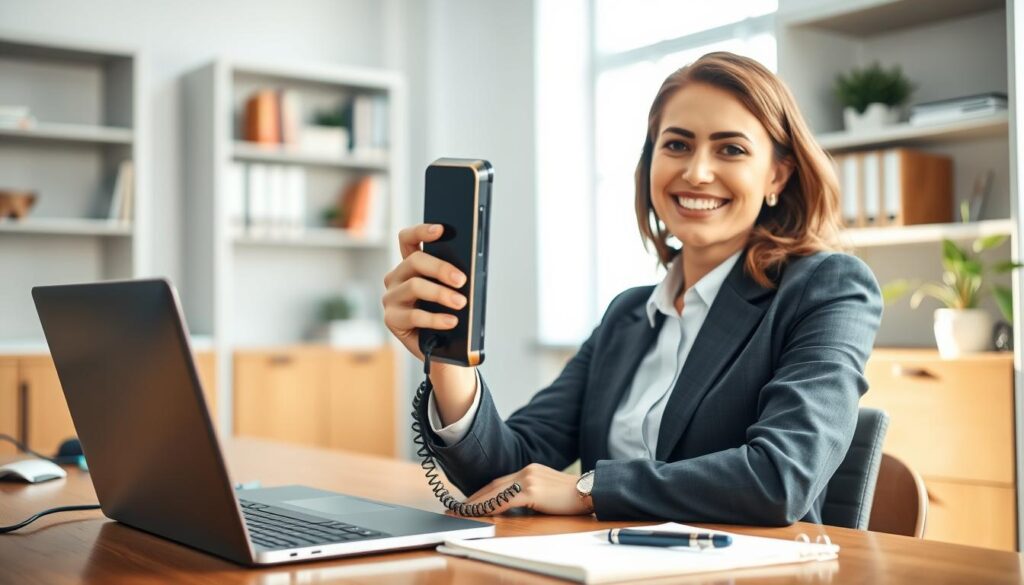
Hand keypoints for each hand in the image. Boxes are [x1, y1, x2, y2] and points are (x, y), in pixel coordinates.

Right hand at [382, 223, 467, 360]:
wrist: (442, 349)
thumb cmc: (448, 314)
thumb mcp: (451, 292)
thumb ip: (452, 278)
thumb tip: (465, 270)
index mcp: (411, 266)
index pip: (408, 240)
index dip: (422, 231)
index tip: (441, 229)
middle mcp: (396, 277)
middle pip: (415, 261)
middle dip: (441, 268)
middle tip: (461, 280)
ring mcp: (391, 298)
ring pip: (415, 286)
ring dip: (441, 294)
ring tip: (461, 303)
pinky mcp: (391, 319)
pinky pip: (414, 315)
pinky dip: (436, 318)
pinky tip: (451, 321)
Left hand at [461, 464, 591, 515]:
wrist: (591, 491)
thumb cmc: (573, 496)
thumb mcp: (547, 491)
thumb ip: (531, 494)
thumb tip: (515, 506)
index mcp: (530, 470)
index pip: (500, 482)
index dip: (482, 492)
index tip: (469, 501)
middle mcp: (526, 471)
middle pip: (493, 485)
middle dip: (474, 497)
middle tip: (458, 507)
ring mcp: (528, 479)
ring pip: (495, 492)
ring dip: (477, 503)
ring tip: (463, 512)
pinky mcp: (531, 490)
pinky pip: (505, 500)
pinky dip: (490, 506)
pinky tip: (481, 512)